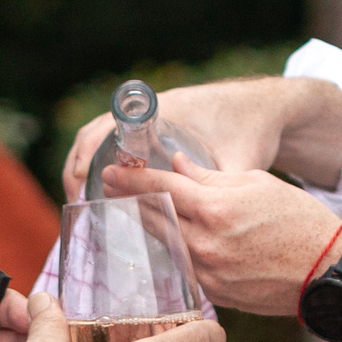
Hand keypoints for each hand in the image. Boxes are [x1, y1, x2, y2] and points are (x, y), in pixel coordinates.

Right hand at [59, 78, 296, 202]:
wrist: (266, 108)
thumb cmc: (252, 130)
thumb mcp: (238, 162)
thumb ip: (220, 191)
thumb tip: (206, 233)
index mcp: (161, 112)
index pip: (105, 129)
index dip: (86, 159)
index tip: (81, 188)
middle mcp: (149, 112)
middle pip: (93, 135)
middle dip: (77, 167)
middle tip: (75, 203)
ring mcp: (149, 117)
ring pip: (99, 138)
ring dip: (86, 164)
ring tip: (84, 200)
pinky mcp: (154, 128)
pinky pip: (114, 140)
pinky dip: (102, 160)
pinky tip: (106, 189)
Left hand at [104, 155, 341, 315]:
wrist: (328, 272)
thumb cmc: (300, 220)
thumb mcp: (257, 183)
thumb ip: (210, 177)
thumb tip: (177, 166)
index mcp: (216, 209)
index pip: (162, 188)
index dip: (133, 178)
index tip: (111, 171)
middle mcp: (206, 244)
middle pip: (155, 218)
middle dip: (131, 200)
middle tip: (112, 188)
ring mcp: (208, 273)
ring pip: (164, 246)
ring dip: (148, 227)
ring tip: (135, 211)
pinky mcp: (215, 294)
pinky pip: (183, 268)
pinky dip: (171, 251)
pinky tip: (165, 240)